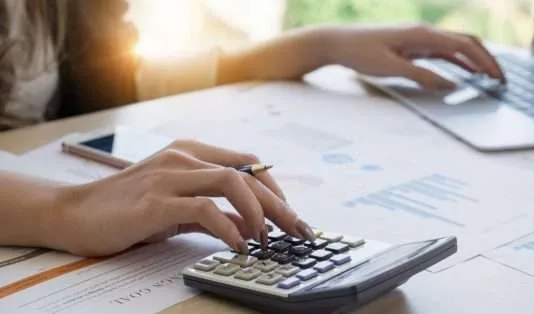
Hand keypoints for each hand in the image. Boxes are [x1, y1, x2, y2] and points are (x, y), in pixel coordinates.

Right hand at [46, 140, 314, 256]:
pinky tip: (238, 244)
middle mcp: (183, 157)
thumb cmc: (128, 208)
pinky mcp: (154, 201)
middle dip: (280, 204)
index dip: (275, 188)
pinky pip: (203, 209)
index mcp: (191, 152)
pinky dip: (228, 226)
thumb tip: (250, 226)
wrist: (75, 213)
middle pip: (248, 173)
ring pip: (231, 182)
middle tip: (298, 230)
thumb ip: (213, 210)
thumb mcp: (177, 205)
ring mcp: (169, 176)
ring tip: (268, 238)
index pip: (248, 163)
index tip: (291, 215)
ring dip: (259, 212)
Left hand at [326, 24, 504, 88]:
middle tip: (501, 79)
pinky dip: (456, 61)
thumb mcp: (391, 68)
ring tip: (489, 77)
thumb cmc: (359, 52)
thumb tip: (450, 85)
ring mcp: (418, 37)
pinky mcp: (411, 44)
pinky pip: (440, 51)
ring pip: (455, 46)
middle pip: (465, 42)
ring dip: (473, 60)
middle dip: (486, 59)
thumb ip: (422, 76)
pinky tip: (463, 72)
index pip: (464, 46)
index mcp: (422, 34)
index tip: (498, 77)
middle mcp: (424, 32)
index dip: (484, 62)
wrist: (336, 42)